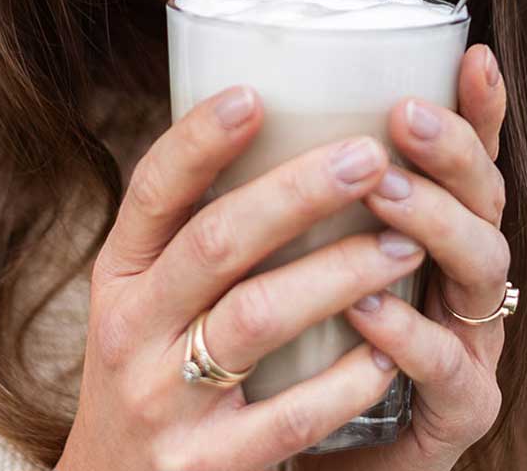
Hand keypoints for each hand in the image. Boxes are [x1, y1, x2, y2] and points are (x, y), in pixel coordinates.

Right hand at [58, 84, 430, 470]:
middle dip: (297, 194)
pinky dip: (343, 382)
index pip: (152, 192)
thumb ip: (196, 234)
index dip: (198, 141)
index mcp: (122, 276)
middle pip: (215, 243)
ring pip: (255, 319)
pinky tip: (387, 354)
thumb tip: (278, 123)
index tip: (255, 94)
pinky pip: (287, 418)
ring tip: (404, 245)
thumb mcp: (146, 301)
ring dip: (337, 275)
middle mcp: (131, 331)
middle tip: (370, 157)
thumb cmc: (153, 372)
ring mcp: (163, 401)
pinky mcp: (204, 468)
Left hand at [298, 43, 510, 470]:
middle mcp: (463, 282)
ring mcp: (470, 347)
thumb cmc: (299, 353)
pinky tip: (372, 310)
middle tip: (402, 116)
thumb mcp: (297, 261)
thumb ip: (299, 198)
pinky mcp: (454, 420)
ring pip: (482, 272)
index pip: (470, 157)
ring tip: (382, 191)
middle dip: (450, 151)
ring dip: (432, 223)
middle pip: (487, 201)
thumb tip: (238, 91)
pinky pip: (448, 376)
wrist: (300, 465)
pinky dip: (411, 338)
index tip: (472, 52)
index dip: (480, 108)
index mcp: (434, 233)